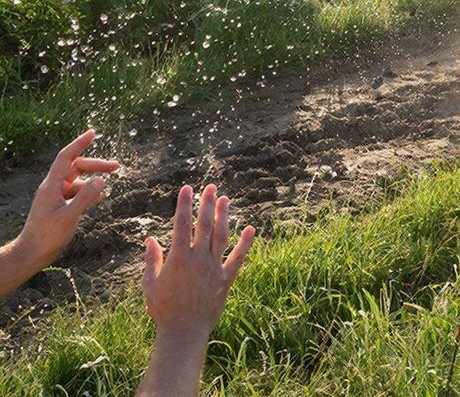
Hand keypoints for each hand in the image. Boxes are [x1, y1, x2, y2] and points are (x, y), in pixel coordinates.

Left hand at [16, 128, 118, 270]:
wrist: (31, 253)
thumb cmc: (47, 236)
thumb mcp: (69, 216)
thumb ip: (86, 197)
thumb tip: (101, 179)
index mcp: (51, 186)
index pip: (66, 157)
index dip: (79, 143)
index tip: (93, 133)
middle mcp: (53, 187)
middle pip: (76, 167)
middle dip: (96, 165)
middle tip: (116, 167)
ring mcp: (55, 196)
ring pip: (77, 179)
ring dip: (93, 179)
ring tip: (109, 186)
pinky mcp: (58, 205)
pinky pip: (76, 191)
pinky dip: (88, 191)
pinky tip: (98, 199)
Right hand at [143, 184, 254, 341]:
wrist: (183, 332)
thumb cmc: (163, 308)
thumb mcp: (150, 284)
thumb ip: (151, 259)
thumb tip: (149, 239)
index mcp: (178, 258)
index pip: (181, 225)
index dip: (184, 205)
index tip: (187, 188)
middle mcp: (198, 259)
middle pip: (204, 225)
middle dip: (207, 204)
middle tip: (210, 187)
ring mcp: (214, 268)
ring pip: (221, 236)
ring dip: (224, 217)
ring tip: (225, 199)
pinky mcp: (226, 278)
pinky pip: (238, 258)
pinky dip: (245, 243)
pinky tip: (251, 229)